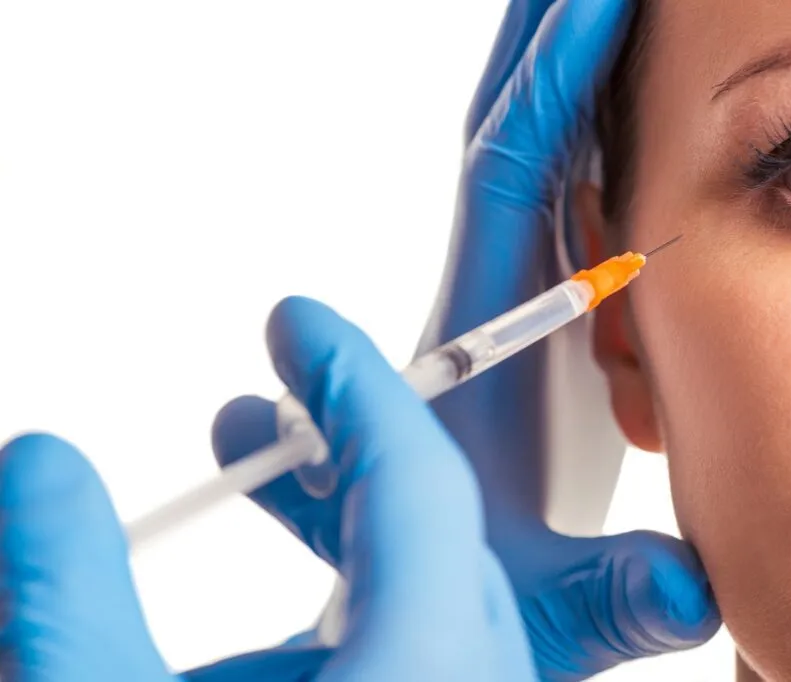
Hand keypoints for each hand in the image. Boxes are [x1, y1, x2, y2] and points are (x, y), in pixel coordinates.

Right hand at [0, 297, 536, 681]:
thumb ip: (63, 593)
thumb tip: (35, 463)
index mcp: (428, 660)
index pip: (417, 476)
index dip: (353, 381)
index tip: (299, 320)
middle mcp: (479, 680)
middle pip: (435, 523)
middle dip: (345, 438)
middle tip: (268, 398)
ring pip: (436, 587)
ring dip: (350, 519)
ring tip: (264, 471)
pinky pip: (431, 641)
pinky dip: (369, 594)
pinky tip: (302, 602)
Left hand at [423, 0, 719, 678]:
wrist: (435, 632)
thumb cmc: (471, 610)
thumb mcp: (547, 600)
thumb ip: (611, 590)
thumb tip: (685, 587)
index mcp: (479, 340)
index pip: (512, 179)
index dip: (555, 83)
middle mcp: (479, 307)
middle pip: (506, 145)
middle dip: (547, 50)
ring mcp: (497, 313)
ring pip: (521, 172)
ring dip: (555, 86)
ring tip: (598, 15)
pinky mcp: (516, 332)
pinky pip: (543, 216)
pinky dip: (569, 149)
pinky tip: (603, 122)